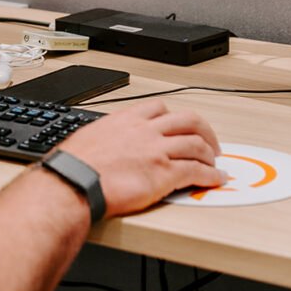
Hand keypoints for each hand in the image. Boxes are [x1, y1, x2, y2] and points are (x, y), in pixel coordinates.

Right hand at [56, 100, 223, 216]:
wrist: (74, 182)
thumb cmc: (74, 165)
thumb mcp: (89, 137)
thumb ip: (106, 136)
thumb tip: (104, 144)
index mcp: (126, 120)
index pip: (159, 108)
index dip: (174, 117)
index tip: (180, 125)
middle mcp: (145, 130)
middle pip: (186, 120)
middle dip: (203, 130)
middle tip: (209, 141)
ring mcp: (157, 150)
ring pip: (196, 143)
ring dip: (210, 153)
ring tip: (214, 162)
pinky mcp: (164, 174)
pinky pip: (196, 170)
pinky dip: (211, 175)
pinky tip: (216, 178)